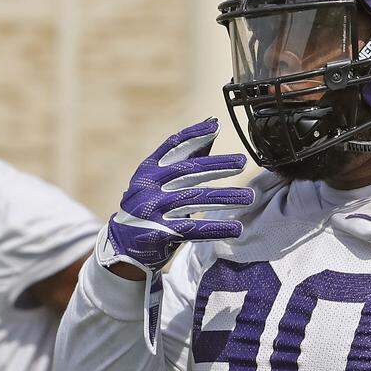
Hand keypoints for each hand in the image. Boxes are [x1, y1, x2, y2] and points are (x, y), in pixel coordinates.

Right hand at [97, 117, 254, 275]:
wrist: (122, 245)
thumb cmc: (148, 207)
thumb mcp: (159, 180)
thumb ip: (186, 157)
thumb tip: (212, 125)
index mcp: (149, 170)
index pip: (172, 146)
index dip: (193, 135)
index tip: (215, 127)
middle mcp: (149, 186)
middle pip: (187, 171)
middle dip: (217, 165)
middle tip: (242, 162)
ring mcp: (153, 210)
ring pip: (194, 200)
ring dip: (224, 197)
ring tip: (248, 197)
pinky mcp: (160, 233)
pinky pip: (194, 230)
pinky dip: (217, 229)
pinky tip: (236, 228)